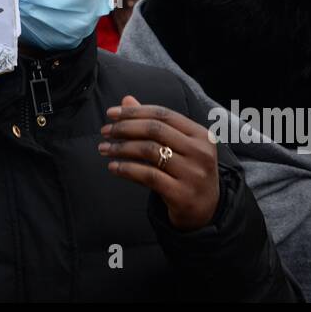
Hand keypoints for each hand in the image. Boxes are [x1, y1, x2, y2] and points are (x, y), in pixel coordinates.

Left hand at [99, 95, 218, 231]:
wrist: (206, 211)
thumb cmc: (187, 172)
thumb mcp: (177, 146)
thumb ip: (153, 123)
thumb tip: (126, 100)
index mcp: (201, 134)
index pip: (163, 114)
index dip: (134, 112)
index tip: (111, 113)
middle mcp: (199, 152)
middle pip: (155, 130)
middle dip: (124, 128)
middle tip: (105, 131)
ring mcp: (192, 174)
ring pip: (149, 151)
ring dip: (121, 148)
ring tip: (104, 149)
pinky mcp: (181, 194)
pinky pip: (148, 175)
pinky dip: (127, 169)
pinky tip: (113, 167)